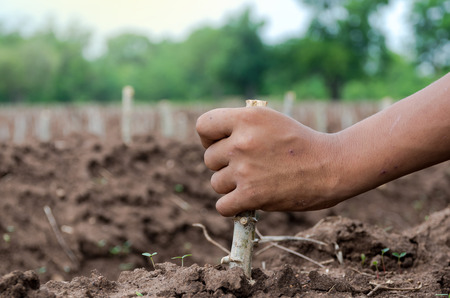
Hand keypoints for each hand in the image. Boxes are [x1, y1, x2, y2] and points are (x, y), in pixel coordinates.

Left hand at [196, 107, 343, 216]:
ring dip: (231, 186)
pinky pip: (222, 206)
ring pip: (216, 183)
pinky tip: (246, 201)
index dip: (209, 138)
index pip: (203, 126)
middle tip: (249, 166)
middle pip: (209, 159)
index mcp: (247, 118)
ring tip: (256, 181)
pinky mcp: (251, 195)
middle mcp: (242, 142)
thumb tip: (212, 143)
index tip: (221, 144)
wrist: (332, 166)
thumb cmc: (300, 143)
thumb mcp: (271, 120)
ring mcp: (245, 169)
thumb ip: (241, 126)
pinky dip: (232, 207)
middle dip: (224, 164)